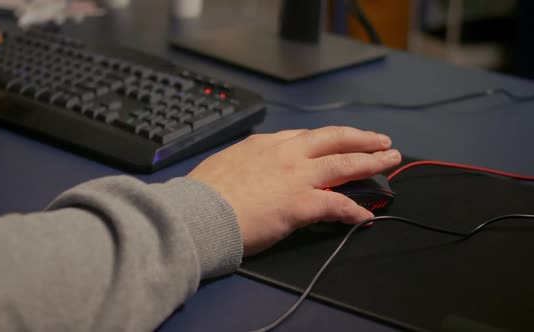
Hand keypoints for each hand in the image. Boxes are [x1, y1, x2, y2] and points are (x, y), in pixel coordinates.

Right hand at [188, 126, 401, 255]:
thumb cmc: (204, 192)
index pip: (305, 137)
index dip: (328, 140)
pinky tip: (367, 216)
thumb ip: (245, 163)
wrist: (199, 211)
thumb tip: (250, 170)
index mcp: (265, 144)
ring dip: (371, 161)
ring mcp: (296, 177)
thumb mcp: (225, 164)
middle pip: (333, 140)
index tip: (339, 142)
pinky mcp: (301, 203)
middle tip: (381, 140)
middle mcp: (286, 154)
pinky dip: (355, 210)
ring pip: (344, 164)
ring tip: (389, 160)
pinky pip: (338, 204)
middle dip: (361, 139)